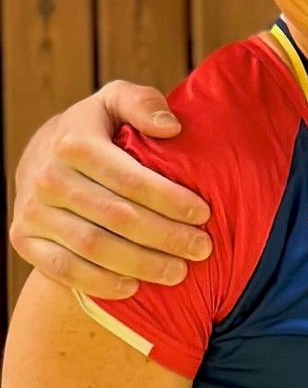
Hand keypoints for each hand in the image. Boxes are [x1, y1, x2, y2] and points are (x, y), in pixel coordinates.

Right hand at [9, 82, 211, 297]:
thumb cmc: (97, 127)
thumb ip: (143, 103)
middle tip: (202, 248)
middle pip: (116, 216)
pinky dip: (98, 282)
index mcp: (74, 142)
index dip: (169, 198)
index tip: (203, 213)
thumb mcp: (117, 100)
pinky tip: (133, 287)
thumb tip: (171, 127)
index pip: (129, 178)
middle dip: (164, 236)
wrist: (41, 154)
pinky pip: (62, 269)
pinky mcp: (23, 239)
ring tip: (179, 272)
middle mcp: (48, 178)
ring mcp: (32, 211)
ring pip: (92, 247)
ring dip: (140, 263)